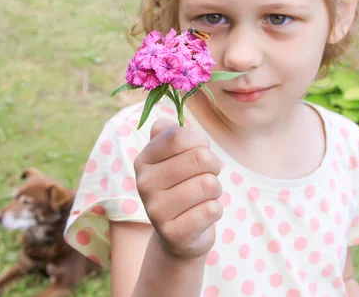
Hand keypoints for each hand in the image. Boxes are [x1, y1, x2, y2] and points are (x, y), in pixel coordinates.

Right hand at [134, 118, 222, 259]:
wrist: (178, 235)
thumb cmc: (181, 186)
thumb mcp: (173, 158)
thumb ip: (170, 134)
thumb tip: (163, 124)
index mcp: (144, 160)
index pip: (178, 136)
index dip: (199, 141)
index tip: (200, 150)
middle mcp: (144, 184)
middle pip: (199, 158)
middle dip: (213, 166)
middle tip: (206, 175)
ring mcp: (155, 211)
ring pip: (209, 184)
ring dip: (215, 189)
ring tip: (203, 196)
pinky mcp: (173, 234)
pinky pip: (212, 210)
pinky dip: (215, 210)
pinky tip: (201, 215)